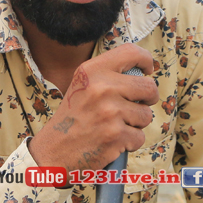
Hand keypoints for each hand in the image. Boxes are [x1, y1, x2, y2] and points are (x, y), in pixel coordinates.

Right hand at [28, 44, 158, 171]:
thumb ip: (107, 75)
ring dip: (137, 123)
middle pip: (149, 87)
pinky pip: (140, 136)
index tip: (147, 70)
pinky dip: (130, 142)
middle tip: (137, 105)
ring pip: (146, 114)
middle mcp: (101, 88)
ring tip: (116, 125)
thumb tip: (142, 72)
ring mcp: (110, 113)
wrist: (53, 150)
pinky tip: (113, 141)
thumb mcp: (82, 85)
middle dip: (148, 99)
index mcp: (92, 71)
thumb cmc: (72, 118)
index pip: (131, 53)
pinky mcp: (116, 136)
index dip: (146, 60)